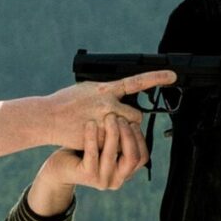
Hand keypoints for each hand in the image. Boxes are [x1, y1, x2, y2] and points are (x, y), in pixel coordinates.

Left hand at [30, 118, 147, 209]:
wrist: (61, 167)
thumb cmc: (86, 152)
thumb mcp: (106, 146)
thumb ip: (121, 138)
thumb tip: (135, 116)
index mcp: (125, 174)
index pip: (142, 157)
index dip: (139, 139)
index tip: (132, 122)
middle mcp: (116, 180)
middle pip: (132, 157)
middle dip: (127, 135)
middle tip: (120, 118)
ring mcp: (102, 180)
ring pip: (112, 154)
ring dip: (112, 133)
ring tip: (108, 117)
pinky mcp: (87, 176)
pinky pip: (92, 154)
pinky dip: (92, 137)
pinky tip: (90, 123)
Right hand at [45, 70, 173, 153]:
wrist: (48, 117)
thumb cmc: (65, 102)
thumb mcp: (87, 89)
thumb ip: (106, 92)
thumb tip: (118, 93)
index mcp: (106, 89)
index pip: (136, 82)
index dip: (156, 78)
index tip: (173, 76)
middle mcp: (108, 104)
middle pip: (136, 116)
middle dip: (131, 123)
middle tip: (118, 124)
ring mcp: (105, 122)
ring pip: (126, 132)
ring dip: (121, 134)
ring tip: (103, 131)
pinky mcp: (100, 138)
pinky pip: (113, 145)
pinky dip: (107, 144)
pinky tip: (94, 138)